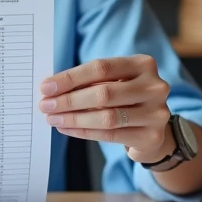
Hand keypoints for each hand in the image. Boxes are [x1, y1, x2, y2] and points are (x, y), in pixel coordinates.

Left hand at [38, 54, 173, 163]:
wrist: (154, 127)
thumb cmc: (126, 98)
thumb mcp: (114, 82)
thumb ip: (89, 82)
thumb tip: (51, 88)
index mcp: (143, 64)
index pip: (101, 68)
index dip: (71, 78)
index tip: (46, 87)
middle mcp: (154, 86)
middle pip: (103, 93)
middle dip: (69, 100)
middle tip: (45, 105)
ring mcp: (156, 113)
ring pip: (107, 117)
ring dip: (74, 119)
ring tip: (53, 119)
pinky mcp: (151, 136)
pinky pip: (110, 135)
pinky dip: (84, 132)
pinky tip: (67, 129)